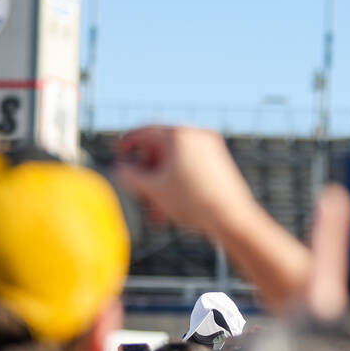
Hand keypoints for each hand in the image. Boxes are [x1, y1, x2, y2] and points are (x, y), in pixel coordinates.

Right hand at [113, 126, 254, 235]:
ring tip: (156, 209)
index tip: (117, 153)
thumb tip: (120, 168)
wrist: (232, 218)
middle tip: (138, 192)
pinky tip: (171, 203)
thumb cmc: (193, 203)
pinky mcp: (219, 158)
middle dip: (147, 172)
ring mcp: (210, 145)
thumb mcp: (154, 189)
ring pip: (174, 159)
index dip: (126, 143)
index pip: (144, 132)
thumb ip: (131, 175)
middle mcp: (195, 133)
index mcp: (178, 135)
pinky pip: (190, 163)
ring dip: (161, 181)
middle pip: (160, 148)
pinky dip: (177, 178)